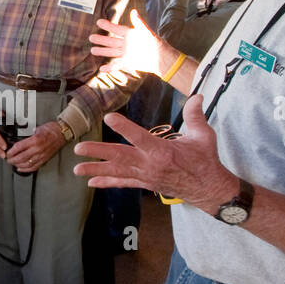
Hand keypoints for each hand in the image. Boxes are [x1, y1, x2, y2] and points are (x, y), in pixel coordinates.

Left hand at [5, 122, 64, 173]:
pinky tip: (20, 168)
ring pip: (26, 164)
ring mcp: (41, 156)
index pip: (18, 148)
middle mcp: (38, 149)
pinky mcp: (45, 159)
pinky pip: (34, 167)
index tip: (7, 153)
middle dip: (12, 159)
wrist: (62, 133)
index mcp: (35, 140)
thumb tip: (18, 139)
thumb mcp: (36, 128)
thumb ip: (27, 135)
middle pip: (21, 157)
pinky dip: (26, 169)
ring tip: (12, 163)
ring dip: (17, 164)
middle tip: (7, 159)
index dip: (11, 151)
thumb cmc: (51, 129)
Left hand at [73, 94, 236, 209]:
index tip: (108, 118)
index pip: (140, 137)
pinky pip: (123, 183)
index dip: (124, 127)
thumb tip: (197, 95)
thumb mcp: (203, 136)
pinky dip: (107, 182)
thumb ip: (196, 115)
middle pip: (120, 157)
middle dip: (98, 153)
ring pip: (117, 172)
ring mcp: (145, 176)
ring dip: (96, 170)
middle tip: (78, 148)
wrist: (207, 188)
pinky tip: (91, 183)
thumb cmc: (205, 160)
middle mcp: (150, 165)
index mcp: (163, 151)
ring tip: (76, 170)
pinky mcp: (145, 184)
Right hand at [89, 8, 166, 75]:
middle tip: (91, 37)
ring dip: (102, 51)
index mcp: (130, 35)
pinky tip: (102, 69)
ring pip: (111, 52)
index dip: (108, 26)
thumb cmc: (155, 43)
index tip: (99, 21)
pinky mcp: (128, 62)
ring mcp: (126, 53)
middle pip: (111, 41)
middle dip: (101, 39)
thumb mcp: (146, 32)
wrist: (161, 58)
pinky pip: (116, 65)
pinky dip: (109, 67)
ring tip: (92, 50)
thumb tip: (133, 11)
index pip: (116, 29)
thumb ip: (139, 23)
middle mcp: (126, 44)